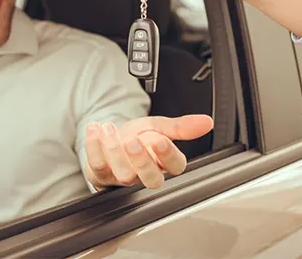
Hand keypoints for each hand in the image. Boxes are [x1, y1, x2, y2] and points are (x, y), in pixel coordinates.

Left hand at [84, 115, 213, 189]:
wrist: (110, 139)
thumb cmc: (137, 136)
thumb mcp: (158, 126)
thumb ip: (180, 127)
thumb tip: (207, 122)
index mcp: (164, 162)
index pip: (175, 166)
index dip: (168, 154)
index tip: (159, 139)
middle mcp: (145, 173)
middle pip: (151, 178)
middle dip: (142, 160)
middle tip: (133, 141)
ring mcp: (123, 177)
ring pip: (123, 173)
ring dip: (114, 149)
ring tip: (109, 128)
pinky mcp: (101, 175)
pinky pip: (98, 165)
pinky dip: (94, 145)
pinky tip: (95, 128)